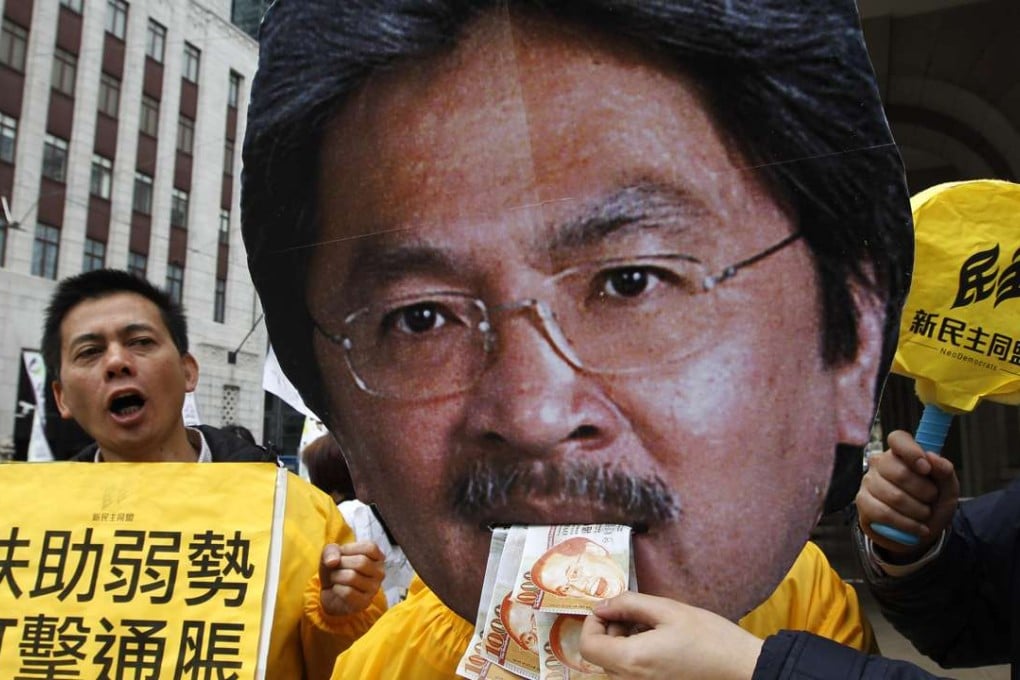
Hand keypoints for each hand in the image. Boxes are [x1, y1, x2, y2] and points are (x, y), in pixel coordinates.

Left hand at [319, 540, 384, 615]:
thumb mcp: (332, 554)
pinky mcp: (364, 602)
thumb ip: (331, 551)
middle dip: (341, 564)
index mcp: (377, 557)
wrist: (330, 592)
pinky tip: (337, 589)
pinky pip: (347, 592)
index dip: (349, 549)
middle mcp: (380, 572)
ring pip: (352, 577)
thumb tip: (332, 561)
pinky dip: (336, 589)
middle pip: (361, 562)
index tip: (342, 555)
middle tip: (336, 568)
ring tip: (335, 579)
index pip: (369, 548)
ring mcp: (374, 589)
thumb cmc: (336, 569)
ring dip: (336, 576)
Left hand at [579, 592, 761, 679]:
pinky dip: (636, 655)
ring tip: (653, 627)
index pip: (587, 645)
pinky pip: (631, 673)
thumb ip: (629, 604)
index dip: (593, 622)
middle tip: (638, 614)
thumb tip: (602, 605)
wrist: (742, 669)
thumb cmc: (709, 637)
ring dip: (624, 642)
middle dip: (612, 630)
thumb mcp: (668, 610)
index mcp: (631, 661)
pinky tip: (659, 643)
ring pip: (615, 664)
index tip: (611, 609)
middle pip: (601, 655)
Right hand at [856, 429, 958, 557]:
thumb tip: (933, 458)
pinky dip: (906, 524)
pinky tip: (918, 528)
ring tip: (924, 515)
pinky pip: (884, 513)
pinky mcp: (862, 502)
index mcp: (901, 453)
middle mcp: (880, 463)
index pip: (898, 439)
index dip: (912, 452)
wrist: (918, 532)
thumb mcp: (947, 488)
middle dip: (924, 492)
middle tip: (931, 499)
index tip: (926, 469)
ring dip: (918, 511)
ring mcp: (868, 481)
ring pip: (894, 496)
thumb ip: (944, 471)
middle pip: (899, 472)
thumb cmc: (931, 504)